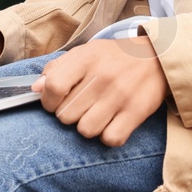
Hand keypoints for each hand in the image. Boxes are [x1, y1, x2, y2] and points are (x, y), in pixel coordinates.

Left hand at [31, 36, 167, 145]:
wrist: (156, 57)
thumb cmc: (114, 57)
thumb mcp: (85, 52)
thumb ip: (57, 68)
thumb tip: (35, 89)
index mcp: (86, 58)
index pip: (53, 87)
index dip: (47, 100)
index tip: (53, 101)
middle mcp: (102, 77)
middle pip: (66, 115)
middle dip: (69, 113)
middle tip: (81, 105)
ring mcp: (120, 96)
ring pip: (85, 130)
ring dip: (87, 126)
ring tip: (96, 114)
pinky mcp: (136, 112)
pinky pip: (110, 139)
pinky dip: (108, 136)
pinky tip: (111, 123)